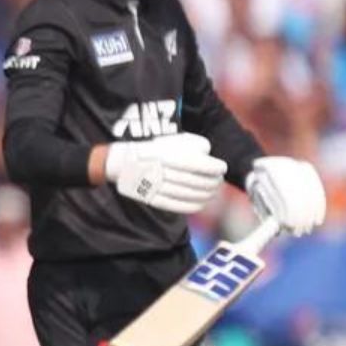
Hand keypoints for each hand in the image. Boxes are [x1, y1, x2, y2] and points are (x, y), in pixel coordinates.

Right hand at [103, 133, 226, 214]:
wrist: (124, 161)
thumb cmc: (156, 149)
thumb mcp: (177, 139)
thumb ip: (198, 145)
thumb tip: (211, 160)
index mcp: (171, 155)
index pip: (203, 166)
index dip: (217, 168)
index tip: (221, 168)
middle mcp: (164, 172)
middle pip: (200, 182)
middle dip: (214, 182)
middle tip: (218, 180)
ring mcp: (157, 188)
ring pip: (191, 195)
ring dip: (207, 195)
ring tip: (213, 191)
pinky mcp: (152, 199)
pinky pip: (178, 206)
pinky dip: (194, 206)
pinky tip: (202, 203)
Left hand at [246, 155, 326, 235]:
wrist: (262, 167)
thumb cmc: (256, 187)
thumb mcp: (255, 197)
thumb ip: (264, 211)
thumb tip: (278, 231)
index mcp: (267, 167)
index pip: (283, 193)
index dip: (287, 211)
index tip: (287, 227)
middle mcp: (284, 163)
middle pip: (298, 193)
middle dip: (300, 215)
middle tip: (297, 231)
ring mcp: (296, 164)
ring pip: (309, 192)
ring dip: (310, 214)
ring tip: (306, 229)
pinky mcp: (306, 168)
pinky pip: (316, 188)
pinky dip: (318, 206)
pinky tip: (317, 221)